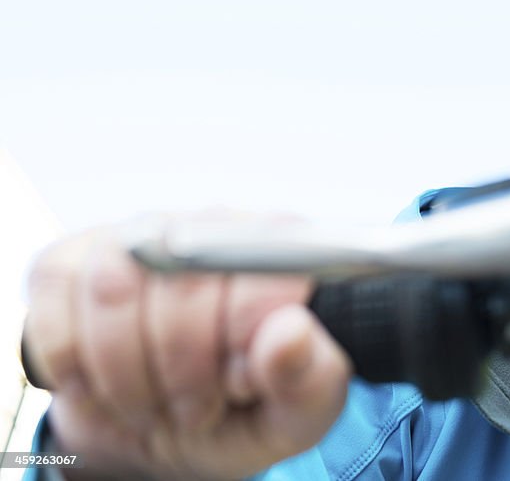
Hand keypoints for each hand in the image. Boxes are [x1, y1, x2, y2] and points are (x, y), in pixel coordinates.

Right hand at [22, 218, 351, 479]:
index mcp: (279, 251)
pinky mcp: (69, 264)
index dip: (243, 341)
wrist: (172, 430)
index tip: (241, 382)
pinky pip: (55, 313)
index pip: (260, 272)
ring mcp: (136, 236)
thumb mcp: (294, 415)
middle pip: (182, 285)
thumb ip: (307, 377)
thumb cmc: (244, 412)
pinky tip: (106, 386)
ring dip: (129, 375)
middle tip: (196, 408)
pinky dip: (76, 371)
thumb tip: (291, 331)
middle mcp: (208, 225)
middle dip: (184, 372)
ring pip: (112, 289)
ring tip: (155, 402)